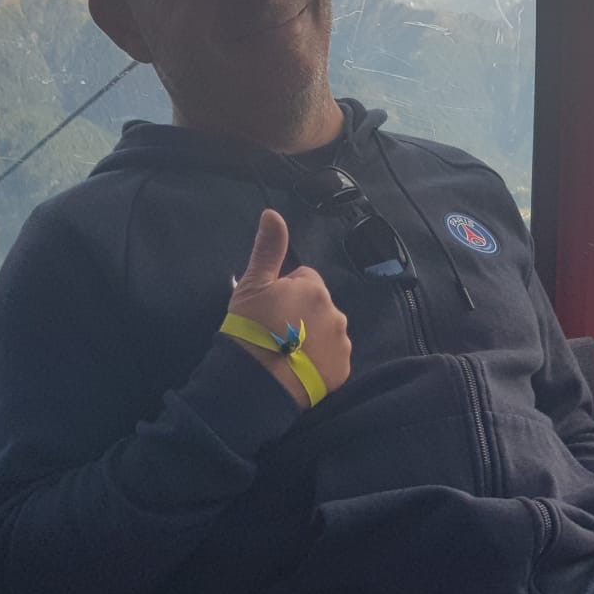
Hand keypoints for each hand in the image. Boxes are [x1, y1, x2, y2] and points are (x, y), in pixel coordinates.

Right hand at [227, 209, 350, 407]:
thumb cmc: (250, 330)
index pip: (303, 280)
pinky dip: (320, 361)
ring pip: (327, 331)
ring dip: (313, 337)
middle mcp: (335, 311)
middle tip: (276, 334)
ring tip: (287, 353)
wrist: (257, 381)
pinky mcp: (343, 369)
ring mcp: (342, 341)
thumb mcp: (251, 286)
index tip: (269, 311)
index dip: (284, 293)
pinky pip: (333, 358)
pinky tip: (299, 369)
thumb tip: (272, 213)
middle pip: (318, 306)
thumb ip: (267, 250)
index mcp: (314, 288)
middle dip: (301, 315)